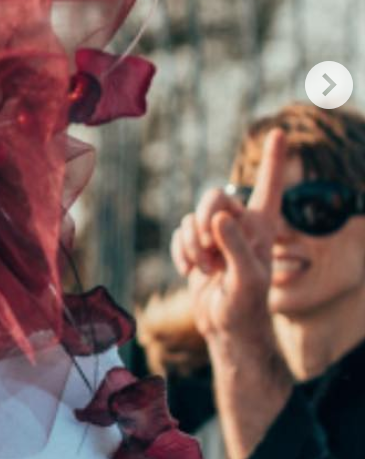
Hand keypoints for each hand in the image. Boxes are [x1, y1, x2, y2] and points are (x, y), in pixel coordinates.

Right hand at [170, 130, 283, 342]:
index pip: (269, 185)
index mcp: (262, 225)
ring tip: (206, 272)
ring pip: (190, 219)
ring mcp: (215, 234)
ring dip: (192, 247)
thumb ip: (236, 246)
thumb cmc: (246, 306)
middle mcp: (239, 224)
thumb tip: (217, 218)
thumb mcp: (248, 279)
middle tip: (208, 252)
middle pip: (213, 198)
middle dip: (204, 223)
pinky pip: (177, 234)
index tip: (280, 131)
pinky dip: (180, 254)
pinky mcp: (194, 245)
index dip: (274, 159)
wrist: (224, 327)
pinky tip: (191, 273)